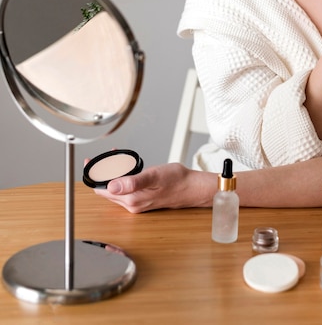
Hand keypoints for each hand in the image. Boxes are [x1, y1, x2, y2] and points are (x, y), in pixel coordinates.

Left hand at [92, 162, 214, 212]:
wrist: (191, 187)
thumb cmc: (176, 180)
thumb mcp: (154, 176)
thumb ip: (133, 182)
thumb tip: (111, 186)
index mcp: (131, 200)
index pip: (102, 189)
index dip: (94, 175)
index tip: (90, 161)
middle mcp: (131, 205)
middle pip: (106, 189)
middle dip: (102, 172)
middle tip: (102, 156)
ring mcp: (136, 203)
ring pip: (115, 188)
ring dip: (111, 174)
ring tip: (114, 158)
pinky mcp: (141, 199)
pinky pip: (124, 188)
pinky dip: (121, 177)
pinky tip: (125, 167)